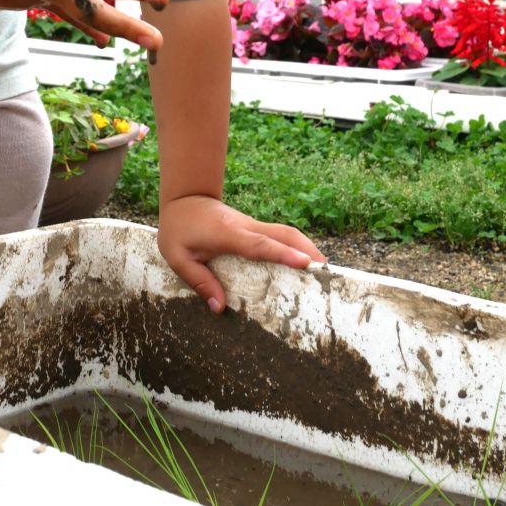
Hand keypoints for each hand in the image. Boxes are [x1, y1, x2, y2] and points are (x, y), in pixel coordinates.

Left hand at [157, 195, 326, 313]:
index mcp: (227, 233)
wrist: (184, 197)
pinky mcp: (255, 228)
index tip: (305, 263)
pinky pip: (279, 235)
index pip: (259, 244)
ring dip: (306, 247)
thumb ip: (199, 281)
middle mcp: (246, 226)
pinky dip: (295, 246)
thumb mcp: (178, 256)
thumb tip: (220, 308)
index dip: (283, 253)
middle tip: (327, 273)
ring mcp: (253, 225)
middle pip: (284, 234)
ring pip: (286, 231)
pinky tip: (305, 263)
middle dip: (307, 250)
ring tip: (324, 271)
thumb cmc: (178, 228)